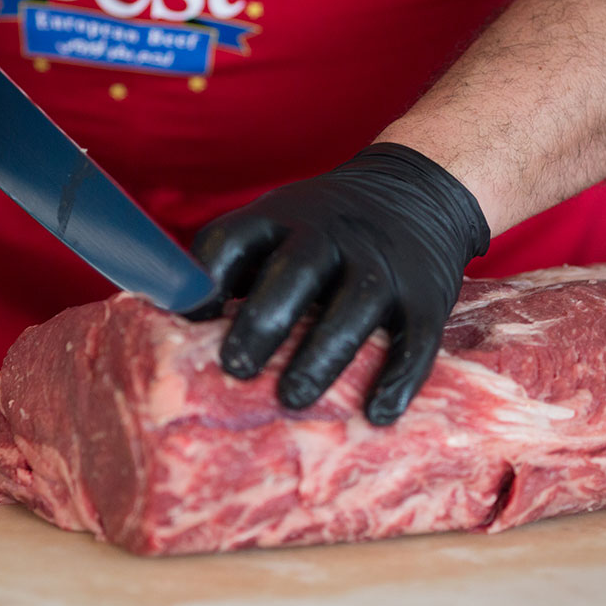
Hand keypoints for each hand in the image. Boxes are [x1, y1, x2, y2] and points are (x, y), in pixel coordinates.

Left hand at [191, 144, 489, 423]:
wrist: (416, 192)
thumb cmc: (321, 230)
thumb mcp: (274, 225)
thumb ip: (233, 268)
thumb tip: (180, 327)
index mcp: (281, 219)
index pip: (232, 240)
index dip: (205, 280)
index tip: (190, 321)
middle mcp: (331, 235)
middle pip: (295, 272)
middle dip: (263, 321)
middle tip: (236, 368)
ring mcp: (382, 266)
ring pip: (353, 308)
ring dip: (321, 355)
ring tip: (292, 397)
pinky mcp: (425, 296)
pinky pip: (417, 340)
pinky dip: (398, 378)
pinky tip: (377, 414)